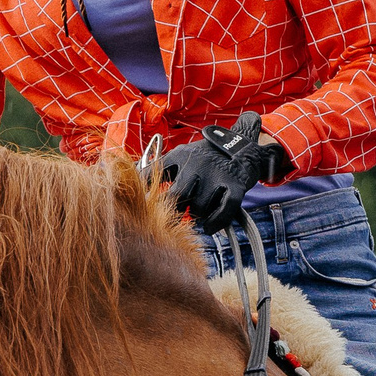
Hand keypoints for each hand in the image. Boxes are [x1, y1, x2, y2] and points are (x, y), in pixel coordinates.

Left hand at [153, 111, 291, 231]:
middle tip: (178, 213)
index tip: (147, 205)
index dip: (147, 194)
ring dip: (197, 214)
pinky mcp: (235, 186)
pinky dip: (215, 222)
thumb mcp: (181, 155)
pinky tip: (208, 227)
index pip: (155, 175)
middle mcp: (197, 164)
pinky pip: (223, 211)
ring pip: (199, 207)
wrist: (242, 148)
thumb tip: (133, 177)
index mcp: (180, 155)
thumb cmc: (204, 158)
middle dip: (175, 209)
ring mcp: (217, 175)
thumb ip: (159, 168)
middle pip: (177, 196)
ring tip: (198, 211)